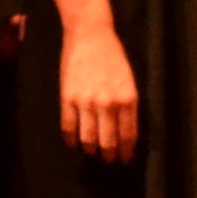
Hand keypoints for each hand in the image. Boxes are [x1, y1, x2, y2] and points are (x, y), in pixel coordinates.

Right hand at [61, 20, 139, 162]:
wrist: (91, 36)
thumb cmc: (113, 56)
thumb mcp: (129, 80)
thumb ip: (127, 103)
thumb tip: (125, 127)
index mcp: (128, 98)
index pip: (128, 133)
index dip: (126, 149)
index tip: (125, 159)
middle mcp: (108, 103)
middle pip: (109, 139)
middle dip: (110, 154)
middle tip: (109, 161)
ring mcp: (86, 102)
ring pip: (88, 137)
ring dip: (91, 149)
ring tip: (92, 153)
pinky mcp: (67, 98)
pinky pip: (68, 126)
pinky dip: (71, 139)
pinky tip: (74, 143)